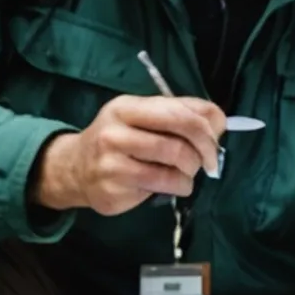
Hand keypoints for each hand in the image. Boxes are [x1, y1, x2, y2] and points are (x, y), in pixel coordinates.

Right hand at [31, 95, 227, 214]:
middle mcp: (116, 131)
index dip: (207, 128)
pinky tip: (173, 185)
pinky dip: (178, 187)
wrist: (75, 168)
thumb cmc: (119, 140)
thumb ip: (180, 112)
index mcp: (127, 107)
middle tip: (207, 163)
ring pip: (173, 165)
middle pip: (179, 142)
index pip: (179, 112)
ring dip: (190, 173)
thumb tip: (219, 121)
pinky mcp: (113, 187)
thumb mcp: (143, 117)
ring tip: (185, 174)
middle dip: (203, 154)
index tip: (215, 140)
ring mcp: (112, 161)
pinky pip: (161, 187)